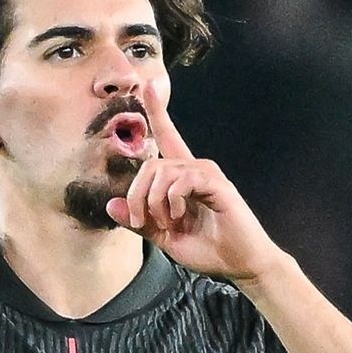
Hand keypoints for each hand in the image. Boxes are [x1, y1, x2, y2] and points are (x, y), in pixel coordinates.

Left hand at [105, 80, 288, 283]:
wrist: (240, 265)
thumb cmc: (208, 249)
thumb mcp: (164, 238)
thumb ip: (139, 222)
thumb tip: (111, 205)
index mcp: (182, 178)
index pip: (167, 139)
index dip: (157, 112)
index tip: (148, 87)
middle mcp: (194, 169)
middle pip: (150, 164)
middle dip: (137, 194)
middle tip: (142, 222)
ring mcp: (207, 174)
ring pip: (163, 172)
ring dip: (155, 202)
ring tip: (167, 223)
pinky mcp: (217, 184)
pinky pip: (182, 180)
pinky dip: (171, 201)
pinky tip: (178, 217)